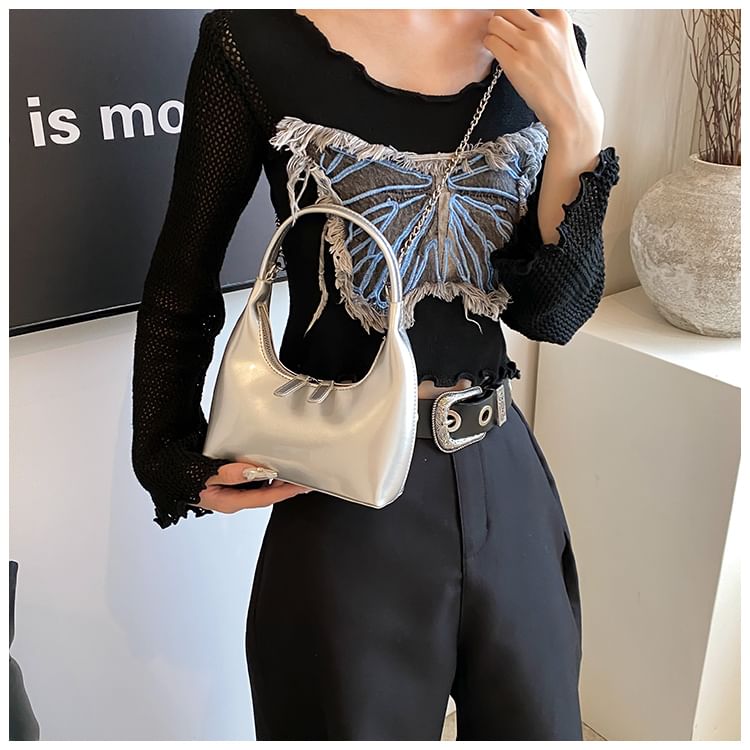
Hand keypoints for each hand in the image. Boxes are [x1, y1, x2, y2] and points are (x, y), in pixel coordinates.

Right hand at [189, 462, 312, 513]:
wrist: (160, 465)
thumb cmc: (178, 474)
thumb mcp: (204, 474)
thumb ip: (228, 473)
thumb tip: (250, 471)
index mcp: (229, 502)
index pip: (265, 498)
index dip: (285, 492)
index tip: (301, 486)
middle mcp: (231, 498)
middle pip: (266, 494)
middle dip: (284, 487)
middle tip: (302, 477)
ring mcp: (229, 491)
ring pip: (259, 487)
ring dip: (274, 479)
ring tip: (290, 470)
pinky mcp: (227, 481)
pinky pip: (250, 478)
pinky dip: (261, 472)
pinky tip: (267, 463)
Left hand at [482, 9, 602, 135]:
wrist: (570, 107)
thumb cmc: (566, 79)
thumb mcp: (564, 40)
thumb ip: (546, 25)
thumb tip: (523, 16)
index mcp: (559, 18)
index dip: (517, 9)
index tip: (514, 17)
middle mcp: (544, 28)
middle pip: (508, 7)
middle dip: (503, 18)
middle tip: (506, 33)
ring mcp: (528, 45)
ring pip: (495, 22)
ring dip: (494, 32)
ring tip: (503, 45)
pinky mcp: (514, 63)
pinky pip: (491, 42)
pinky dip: (491, 47)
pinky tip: (501, 56)